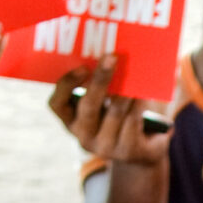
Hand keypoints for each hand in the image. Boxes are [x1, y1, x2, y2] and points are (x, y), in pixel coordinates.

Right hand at [48, 60, 170, 166]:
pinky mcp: (127, 150)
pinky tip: (145, 92)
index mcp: (72, 119)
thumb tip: (115, 53)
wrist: (146, 149)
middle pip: (88, 106)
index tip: (82, 67)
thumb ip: (105, 81)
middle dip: (100, 79)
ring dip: (125, 90)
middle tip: (111, 57)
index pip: (57, 104)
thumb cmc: (123, 114)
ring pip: (114, 112)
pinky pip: (133, 121)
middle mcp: (84, 136)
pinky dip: (139, 104)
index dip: (66, 84)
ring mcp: (105, 146)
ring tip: (135, 71)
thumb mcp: (108, 100)